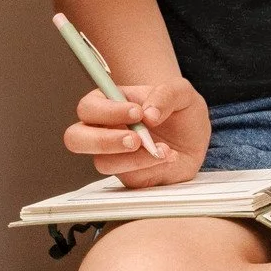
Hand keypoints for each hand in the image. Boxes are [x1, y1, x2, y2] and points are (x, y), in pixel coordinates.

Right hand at [63, 76, 209, 187]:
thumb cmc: (181, 111)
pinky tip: (168, 157)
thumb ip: (166, 94)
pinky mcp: (127, 175)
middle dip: (104, 141)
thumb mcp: (182, 93)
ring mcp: (113, 155)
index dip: (107, 112)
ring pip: (101, 163)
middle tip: (135, 140)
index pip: (88, 107)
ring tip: (163, 149)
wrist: (195, 139)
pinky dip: (150, 168)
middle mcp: (104, 129)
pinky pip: (127, 178)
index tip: (137, 113)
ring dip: (134, 158)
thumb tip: (149, 114)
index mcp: (109, 102)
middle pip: (75, 138)